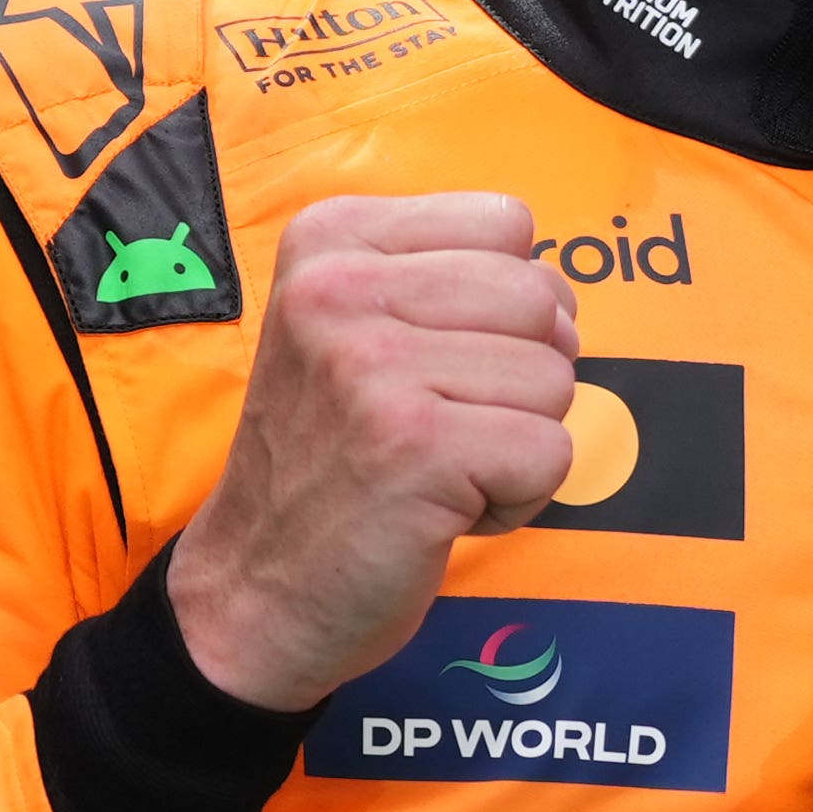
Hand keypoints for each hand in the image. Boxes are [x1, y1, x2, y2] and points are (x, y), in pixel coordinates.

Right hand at [173, 195, 581, 711]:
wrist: (251, 589)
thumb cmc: (330, 460)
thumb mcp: (357, 328)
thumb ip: (448, 280)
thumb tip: (561, 296)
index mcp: (331, 238)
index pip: (507, 222)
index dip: (505, 306)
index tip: (435, 361)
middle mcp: (341, 287)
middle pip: (541, 297)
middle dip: (521, 375)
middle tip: (439, 427)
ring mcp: (375, 366)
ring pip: (556, 376)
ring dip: (518, 441)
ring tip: (435, 469)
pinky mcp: (416, 446)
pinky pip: (553, 451)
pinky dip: (519, 498)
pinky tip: (443, 510)